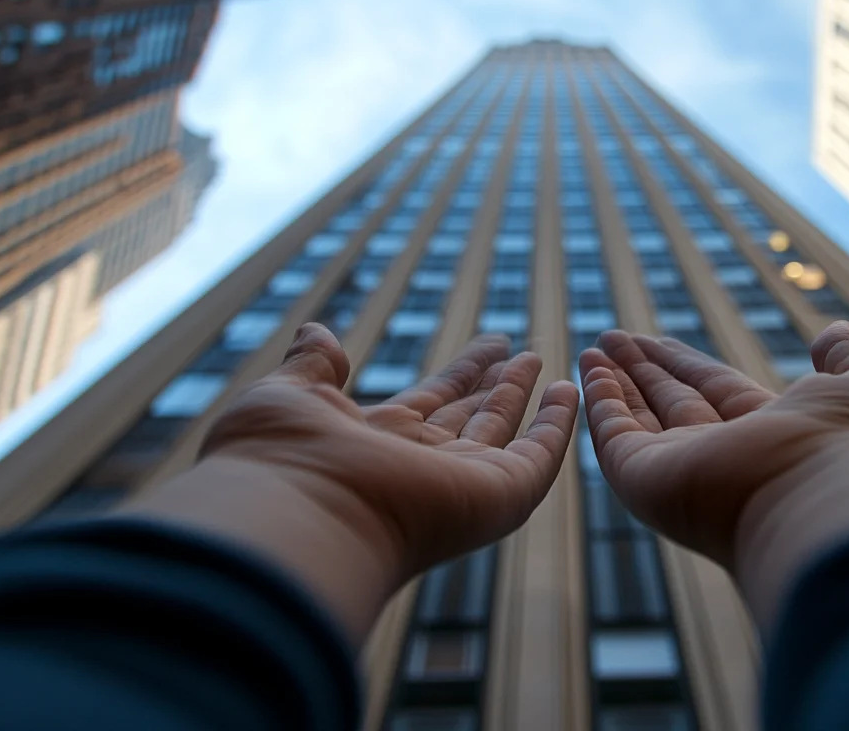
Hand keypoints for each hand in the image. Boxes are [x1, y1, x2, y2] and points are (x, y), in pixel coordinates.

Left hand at [204, 324, 577, 577]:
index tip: (492, 342)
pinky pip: (538, 455)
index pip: (431, 400)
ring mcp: (462, 481)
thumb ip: (312, 365)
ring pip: (501, 429)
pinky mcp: (498, 494)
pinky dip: (558, 426)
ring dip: (523, 394)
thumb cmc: (279, 461)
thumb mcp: (288, 396)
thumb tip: (317, 330)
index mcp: (376, 441)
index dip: (461, 373)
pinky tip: (569, 392)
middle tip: (522, 351)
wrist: (297, 517)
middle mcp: (422, 464)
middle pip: (470, 416)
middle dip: (494, 384)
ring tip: (542, 357)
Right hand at [580, 321, 848, 627]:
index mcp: (774, 433)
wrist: (834, 501)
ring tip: (593, 347)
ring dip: (616, 381)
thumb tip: (835, 333)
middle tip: (613, 338)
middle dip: (644, 370)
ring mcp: (683, 471)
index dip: (686, 365)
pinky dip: (601, 403)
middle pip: (674, 403)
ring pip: (642, 418)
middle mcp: (725, 456)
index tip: (657, 341)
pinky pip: (617, 436)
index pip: (717, 390)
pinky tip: (589, 371)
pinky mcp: (648, 480)